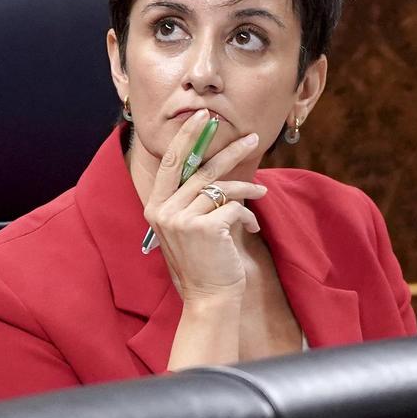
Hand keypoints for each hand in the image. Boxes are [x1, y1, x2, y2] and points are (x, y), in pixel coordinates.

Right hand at [143, 110, 266, 302]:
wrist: (208, 298)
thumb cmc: (203, 262)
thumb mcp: (188, 227)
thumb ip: (191, 199)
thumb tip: (213, 167)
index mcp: (155, 207)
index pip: (169, 163)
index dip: (187, 138)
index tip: (203, 119)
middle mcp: (163, 210)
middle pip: (200, 169)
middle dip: (229, 150)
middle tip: (252, 137)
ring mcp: (181, 218)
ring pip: (222, 188)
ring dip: (247, 188)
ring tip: (262, 190)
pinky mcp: (204, 227)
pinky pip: (234, 208)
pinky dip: (248, 216)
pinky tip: (251, 228)